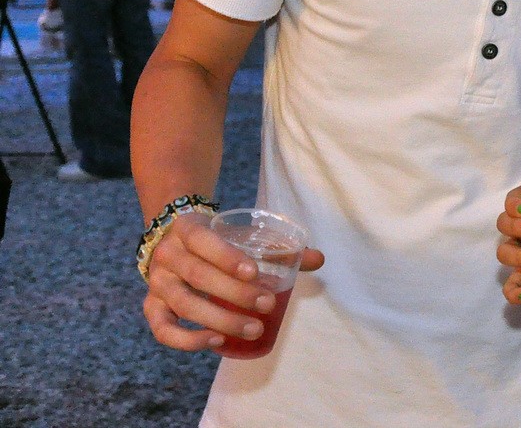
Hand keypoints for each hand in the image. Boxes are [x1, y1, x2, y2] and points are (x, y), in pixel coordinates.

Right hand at [142, 213, 324, 352]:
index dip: (228, 258)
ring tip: (253, 328)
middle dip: (236, 294)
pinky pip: (162, 329)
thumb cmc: (216, 240)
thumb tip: (318, 259)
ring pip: (184, 305)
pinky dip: (187, 340)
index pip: (204, 242)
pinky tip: (216, 342)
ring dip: (220, 319)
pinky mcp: (151, 306)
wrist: (173, 238)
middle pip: (199, 277)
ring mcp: (157, 283)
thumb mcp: (239, 235)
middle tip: (267, 305)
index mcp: (188, 229)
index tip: (257, 273)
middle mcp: (167, 255)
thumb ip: (277, 247)